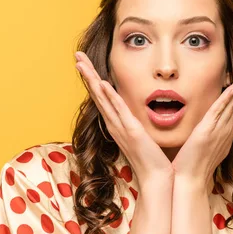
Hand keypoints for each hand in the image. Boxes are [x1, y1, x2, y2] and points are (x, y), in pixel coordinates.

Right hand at [74, 51, 173, 186]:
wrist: (156, 178)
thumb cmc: (151, 159)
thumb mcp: (141, 135)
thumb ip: (135, 122)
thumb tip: (135, 112)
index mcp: (116, 123)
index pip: (101, 96)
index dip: (92, 78)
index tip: (84, 63)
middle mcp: (114, 123)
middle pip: (96, 93)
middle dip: (86, 73)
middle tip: (76, 54)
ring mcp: (121, 127)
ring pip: (103, 98)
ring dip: (92, 79)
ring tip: (81, 63)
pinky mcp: (131, 131)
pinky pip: (119, 110)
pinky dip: (110, 96)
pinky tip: (103, 83)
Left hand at [171, 50, 232, 186]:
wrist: (189, 180)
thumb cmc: (194, 163)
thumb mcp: (206, 141)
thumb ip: (211, 128)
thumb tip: (212, 120)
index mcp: (227, 127)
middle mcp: (228, 126)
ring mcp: (220, 129)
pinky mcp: (208, 132)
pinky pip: (219, 112)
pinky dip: (228, 99)